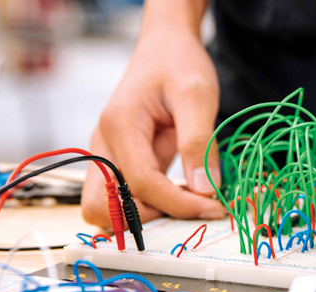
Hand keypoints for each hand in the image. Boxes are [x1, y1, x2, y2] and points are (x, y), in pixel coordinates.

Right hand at [82, 2, 224, 226]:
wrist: (164, 48)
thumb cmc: (179, 64)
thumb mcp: (197, 95)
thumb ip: (199, 143)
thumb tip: (204, 191)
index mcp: (120, 125)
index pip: (141, 184)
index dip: (178, 204)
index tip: (214, 208)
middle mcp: (103, 144)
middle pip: (101, 208)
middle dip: (143, 219)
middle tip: (187, 210)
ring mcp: (106, 156)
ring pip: (105, 209)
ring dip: (141, 217)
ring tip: (183, 204)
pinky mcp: (118, 162)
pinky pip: (121, 197)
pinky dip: (145, 207)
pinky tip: (178, 196)